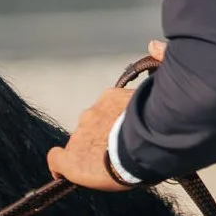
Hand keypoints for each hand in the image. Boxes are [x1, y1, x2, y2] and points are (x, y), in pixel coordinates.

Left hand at [45, 39, 165, 190]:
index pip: (105, 110)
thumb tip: (153, 44)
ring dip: (88, 151)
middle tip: (114, 152)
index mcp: (110, 100)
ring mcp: (80, 136)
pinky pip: (57, 160)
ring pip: (78, 143)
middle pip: (90, 126)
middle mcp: (91, 115)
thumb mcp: (158, 90)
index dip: (111, 122)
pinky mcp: (72, 158)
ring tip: (103, 165)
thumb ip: (157, 65)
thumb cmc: (155, 121)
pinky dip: (59, 165)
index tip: (120, 132)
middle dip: (99, 137)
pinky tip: (63, 172)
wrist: (142, 145)